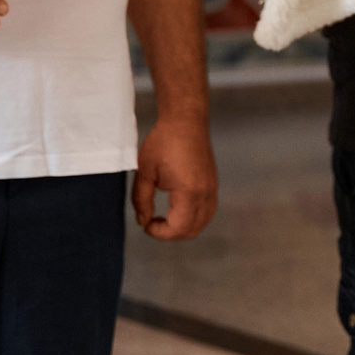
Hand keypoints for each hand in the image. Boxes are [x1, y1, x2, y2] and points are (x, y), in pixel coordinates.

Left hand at [133, 115, 217, 240]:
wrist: (186, 121)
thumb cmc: (163, 142)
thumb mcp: (144, 172)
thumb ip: (141, 201)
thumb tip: (143, 221)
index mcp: (188, 191)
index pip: (178, 228)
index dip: (159, 233)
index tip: (146, 224)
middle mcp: (205, 193)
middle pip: (192, 230)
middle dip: (170, 234)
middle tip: (152, 223)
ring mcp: (212, 189)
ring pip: (202, 223)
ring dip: (183, 227)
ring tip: (164, 217)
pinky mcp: (213, 184)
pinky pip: (207, 211)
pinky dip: (193, 218)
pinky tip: (177, 208)